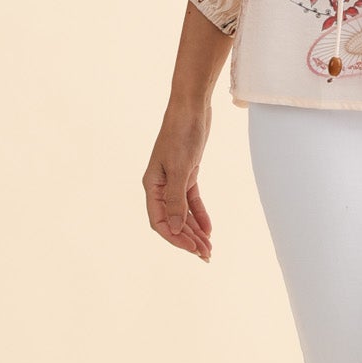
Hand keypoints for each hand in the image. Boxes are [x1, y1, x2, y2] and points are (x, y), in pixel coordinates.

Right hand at [143, 100, 214, 260]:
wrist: (191, 108)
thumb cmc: (182, 133)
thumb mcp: (180, 168)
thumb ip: (177, 199)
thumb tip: (174, 229)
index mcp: (152, 185)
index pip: (160, 222)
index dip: (176, 239)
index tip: (193, 249)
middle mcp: (160, 186)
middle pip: (172, 221)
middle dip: (188, 239)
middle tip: (207, 254)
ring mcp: (173, 181)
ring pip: (183, 213)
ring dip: (195, 230)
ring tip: (209, 247)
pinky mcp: (187, 175)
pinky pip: (191, 201)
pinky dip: (199, 215)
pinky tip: (209, 229)